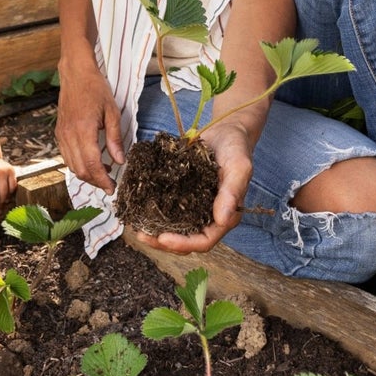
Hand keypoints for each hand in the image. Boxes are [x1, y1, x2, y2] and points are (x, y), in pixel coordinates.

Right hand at [56, 55, 125, 193]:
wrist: (75, 74)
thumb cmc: (96, 89)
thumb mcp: (112, 112)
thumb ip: (115, 138)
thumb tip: (120, 161)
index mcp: (84, 130)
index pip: (92, 164)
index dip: (102, 180)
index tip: (112, 188)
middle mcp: (69, 135)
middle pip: (80, 169)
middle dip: (96, 181)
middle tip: (110, 184)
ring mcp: (62, 135)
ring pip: (72, 166)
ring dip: (87, 174)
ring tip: (104, 173)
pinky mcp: (59, 133)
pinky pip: (67, 157)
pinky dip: (79, 164)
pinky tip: (92, 161)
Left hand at [129, 119, 253, 255]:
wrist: (226, 131)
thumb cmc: (236, 148)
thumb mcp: (238, 167)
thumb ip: (232, 193)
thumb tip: (223, 220)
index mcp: (225, 216)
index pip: (204, 241)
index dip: (184, 244)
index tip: (163, 238)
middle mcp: (209, 217)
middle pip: (186, 241)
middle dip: (164, 242)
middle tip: (142, 235)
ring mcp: (195, 209)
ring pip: (175, 230)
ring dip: (156, 232)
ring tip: (137, 228)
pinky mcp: (184, 197)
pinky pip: (169, 212)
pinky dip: (154, 214)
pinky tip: (138, 210)